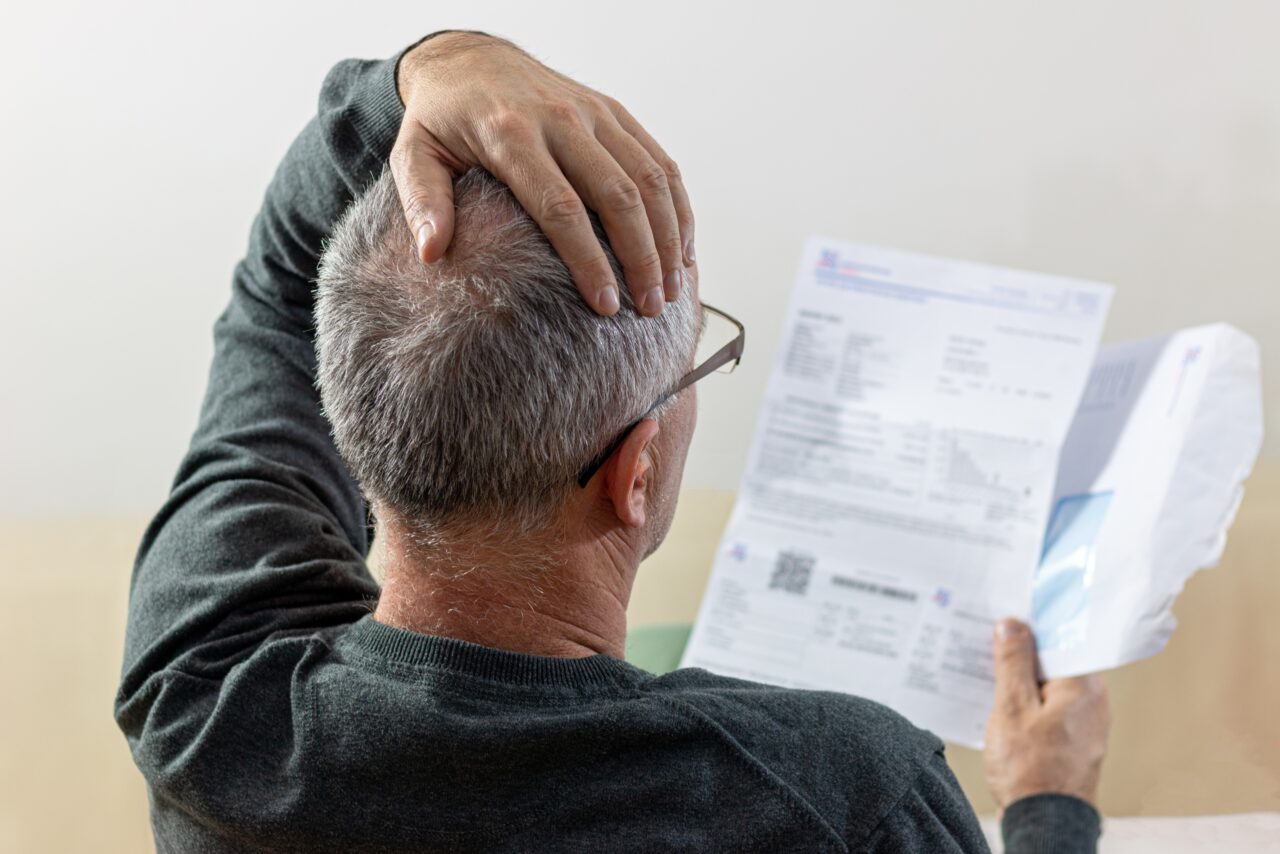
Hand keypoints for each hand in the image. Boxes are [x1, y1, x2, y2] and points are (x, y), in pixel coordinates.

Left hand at [391, 32, 693, 316]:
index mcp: (511, 134)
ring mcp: (594, 113)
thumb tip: (432, 255)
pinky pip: (659, 161)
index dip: (589, 260)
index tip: (605, 306)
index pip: (560, 207)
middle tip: (649, 310)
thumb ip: (423, 202)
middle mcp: (560, 119)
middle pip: (617, 195)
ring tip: (672, 291)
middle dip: (641, 257)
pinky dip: (679, 207)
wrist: (470, 57)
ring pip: (649, 179)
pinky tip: (683, 251)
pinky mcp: (615, 112)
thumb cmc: (442, 119)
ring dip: (668, 238)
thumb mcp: (414, 154)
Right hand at [983, 619, 1109, 811]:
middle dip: (1021, 655)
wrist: (1046, 823)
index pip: (1058, 639)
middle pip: (1054, 662)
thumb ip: (1013, 662)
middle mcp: (1093, 700)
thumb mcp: (1011, 707)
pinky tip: (1004, 709)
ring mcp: (1087, 722)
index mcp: (1083, 685)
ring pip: (1051, 686)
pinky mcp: (1076, 740)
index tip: (1002, 619)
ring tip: (990, 680)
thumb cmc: (1031, 771)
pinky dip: (1030, 703)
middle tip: (987, 648)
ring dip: (1022, 682)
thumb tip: (1012, 626)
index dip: (1028, 627)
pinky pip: (1052, 708)